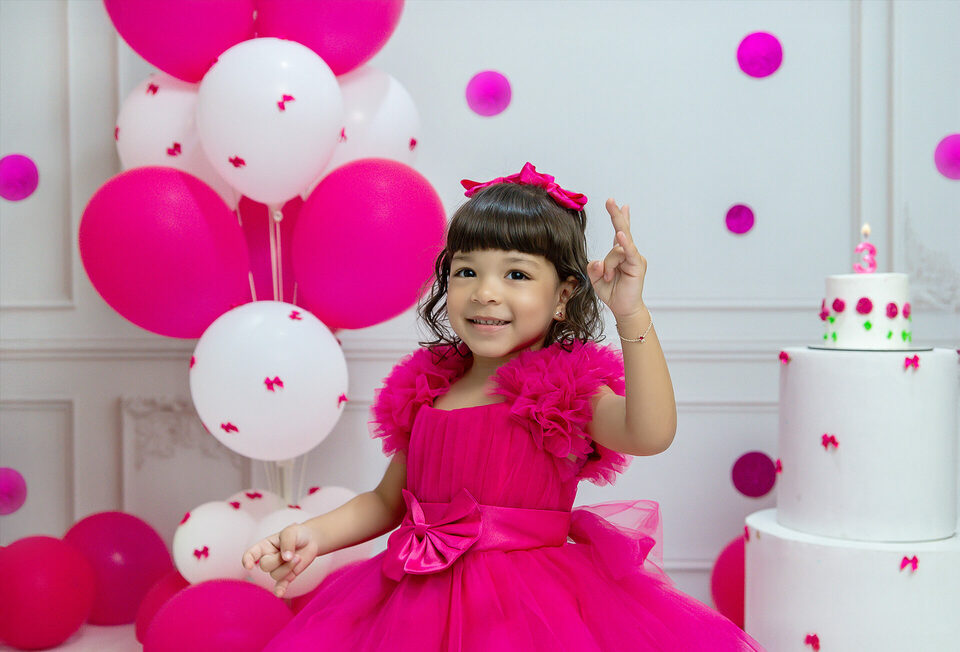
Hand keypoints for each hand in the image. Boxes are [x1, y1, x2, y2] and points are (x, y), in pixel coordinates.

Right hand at [241, 522, 318, 597]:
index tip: (249, 565)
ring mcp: (277, 568)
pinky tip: (280, 594)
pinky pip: (281, 586)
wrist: (311, 540)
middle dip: (278, 560)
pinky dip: (280, 590)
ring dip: (288, 567)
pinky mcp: (287, 576)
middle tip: (292, 553)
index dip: (247, 560)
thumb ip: (287, 543)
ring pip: (275, 575)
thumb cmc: (297, 534)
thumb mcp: (291, 532)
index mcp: (264, 546)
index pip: (251, 554)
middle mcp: (268, 558)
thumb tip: (286, 558)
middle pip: (265, 566)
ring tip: (298, 557)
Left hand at [586, 198, 646, 319]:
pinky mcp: (637, 265)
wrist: (623, 309)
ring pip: (615, 250)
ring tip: (609, 278)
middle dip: (616, 214)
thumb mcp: (595, 279)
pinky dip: (623, 244)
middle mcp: (628, 253)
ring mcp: (634, 257)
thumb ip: (593, 267)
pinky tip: (620, 235)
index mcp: (619, 254)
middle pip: (622, 230)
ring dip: (608, 266)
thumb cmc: (612, 293)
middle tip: (610, 200)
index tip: (619, 204)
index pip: (620, 232)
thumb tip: (598, 261)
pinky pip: (628, 252)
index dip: (620, 217)